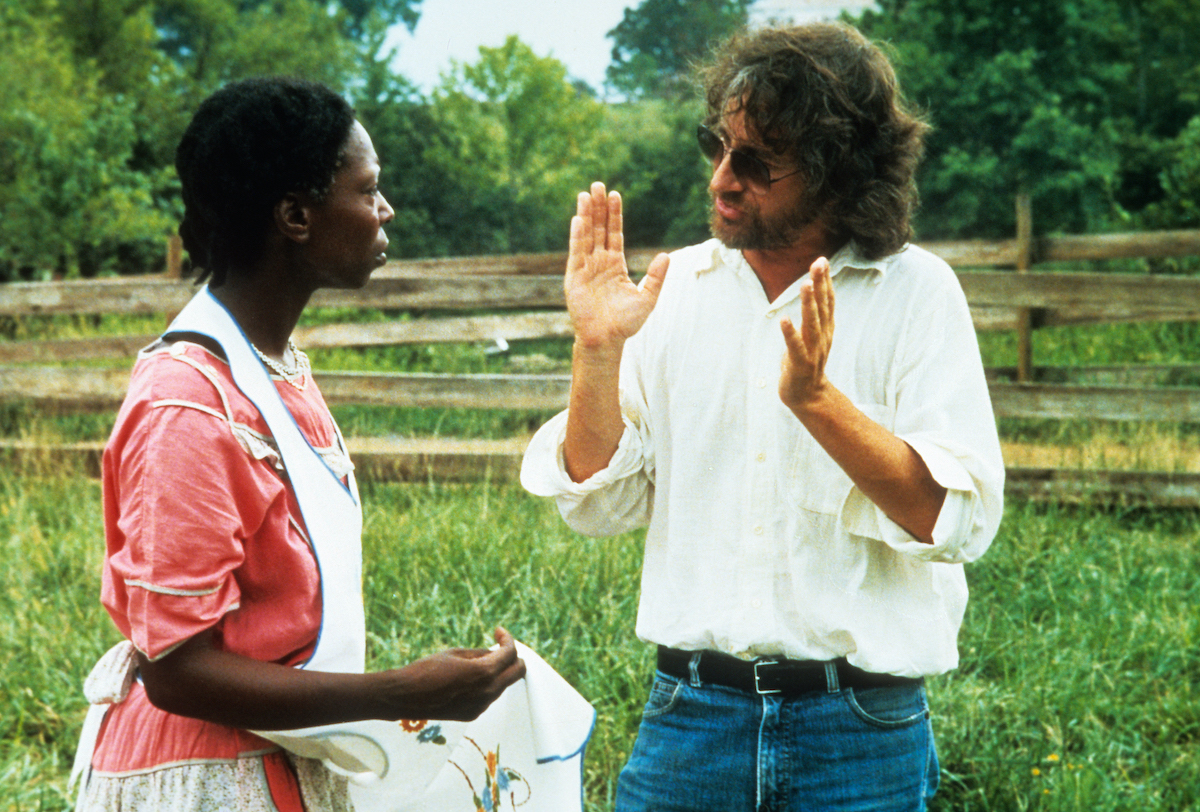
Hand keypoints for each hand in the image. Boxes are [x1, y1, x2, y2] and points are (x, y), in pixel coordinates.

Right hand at [387, 627, 526, 721]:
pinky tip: (467, 679)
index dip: (507, 639)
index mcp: (484, 672)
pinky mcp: (473, 714)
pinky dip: (485, 684)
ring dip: (498, 671)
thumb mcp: (455, 653)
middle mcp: (487, 692)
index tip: (498, 632)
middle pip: (517, 673)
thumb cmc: (426, 670)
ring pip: (502, 685)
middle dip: (513, 657)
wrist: (405, 697)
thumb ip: (480, 653)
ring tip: (476, 662)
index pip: (510, 654)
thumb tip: (495, 653)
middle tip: (500, 646)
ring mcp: (482, 706)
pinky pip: (488, 696)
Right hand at [566, 182, 668, 350]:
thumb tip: (666, 256)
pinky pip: (576, 252)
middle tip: (598, 185)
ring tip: (586, 194)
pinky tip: (578, 219)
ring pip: (587, 236)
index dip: (614, 215)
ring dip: (586, 215)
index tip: (615, 195)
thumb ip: (656, 277)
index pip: (614, 234)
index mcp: (615, 265)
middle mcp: (599, 262)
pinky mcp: (575, 277)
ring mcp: (586, 268)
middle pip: (599, 229)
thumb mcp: (647, 298)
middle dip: (599, 207)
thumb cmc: (626, 323)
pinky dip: (577, 235)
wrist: (606, 339)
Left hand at [779, 257, 833, 411]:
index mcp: (826, 329)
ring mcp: (813, 351)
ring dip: (808, 303)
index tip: (822, 260)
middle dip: (820, 284)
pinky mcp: (800, 364)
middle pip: (823, 307)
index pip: (828, 301)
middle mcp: (822, 337)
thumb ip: (814, 315)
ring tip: (805, 284)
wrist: (808, 396)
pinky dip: (789, 333)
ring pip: (811, 323)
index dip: (825, 281)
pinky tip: (783, 319)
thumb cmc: (806, 362)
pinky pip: (795, 346)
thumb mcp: (813, 336)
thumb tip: (812, 288)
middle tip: (818, 263)